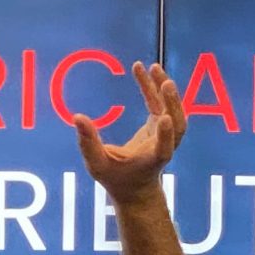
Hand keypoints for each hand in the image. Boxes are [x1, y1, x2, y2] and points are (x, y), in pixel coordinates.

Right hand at [73, 61, 186, 208]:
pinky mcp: (162, 124)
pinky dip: (153, 86)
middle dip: (172, 103)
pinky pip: (160, 102)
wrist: (136, 187)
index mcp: (152, 159)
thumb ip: (88, 143)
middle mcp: (165, 146)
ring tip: (152, 67)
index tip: (164, 118)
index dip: (165, 135)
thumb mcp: (97, 165)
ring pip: (173, 110)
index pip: (163, 148)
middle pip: (177, 124)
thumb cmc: (116, 178)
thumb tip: (77, 116)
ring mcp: (166, 134)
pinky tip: (140, 68)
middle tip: (165, 83)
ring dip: (166, 90)